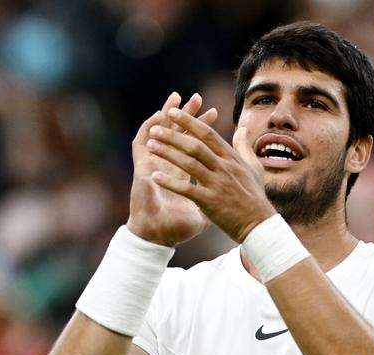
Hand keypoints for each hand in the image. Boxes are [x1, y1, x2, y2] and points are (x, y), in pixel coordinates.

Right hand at [128, 93, 217, 245]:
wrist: (158, 238)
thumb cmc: (178, 228)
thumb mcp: (204, 212)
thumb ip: (216, 200)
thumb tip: (233, 199)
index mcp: (183, 173)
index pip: (195, 145)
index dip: (204, 129)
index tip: (216, 112)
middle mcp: (168, 166)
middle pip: (178, 134)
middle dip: (188, 116)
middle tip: (197, 97)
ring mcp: (153, 166)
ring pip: (158, 134)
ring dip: (166, 116)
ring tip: (175, 98)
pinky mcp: (141, 170)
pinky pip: (140, 145)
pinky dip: (146, 129)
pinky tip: (154, 117)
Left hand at [146, 107, 275, 242]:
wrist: (258, 225)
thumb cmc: (255, 196)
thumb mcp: (254, 168)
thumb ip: (244, 147)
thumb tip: (241, 128)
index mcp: (231, 158)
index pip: (208, 134)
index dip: (189, 122)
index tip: (172, 111)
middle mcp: (223, 168)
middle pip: (195, 146)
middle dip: (173, 135)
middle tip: (155, 128)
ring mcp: (217, 185)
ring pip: (189, 163)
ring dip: (168, 153)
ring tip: (150, 145)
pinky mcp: (210, 202)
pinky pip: (187, 189)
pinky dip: (170, 182)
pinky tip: (155, 176)